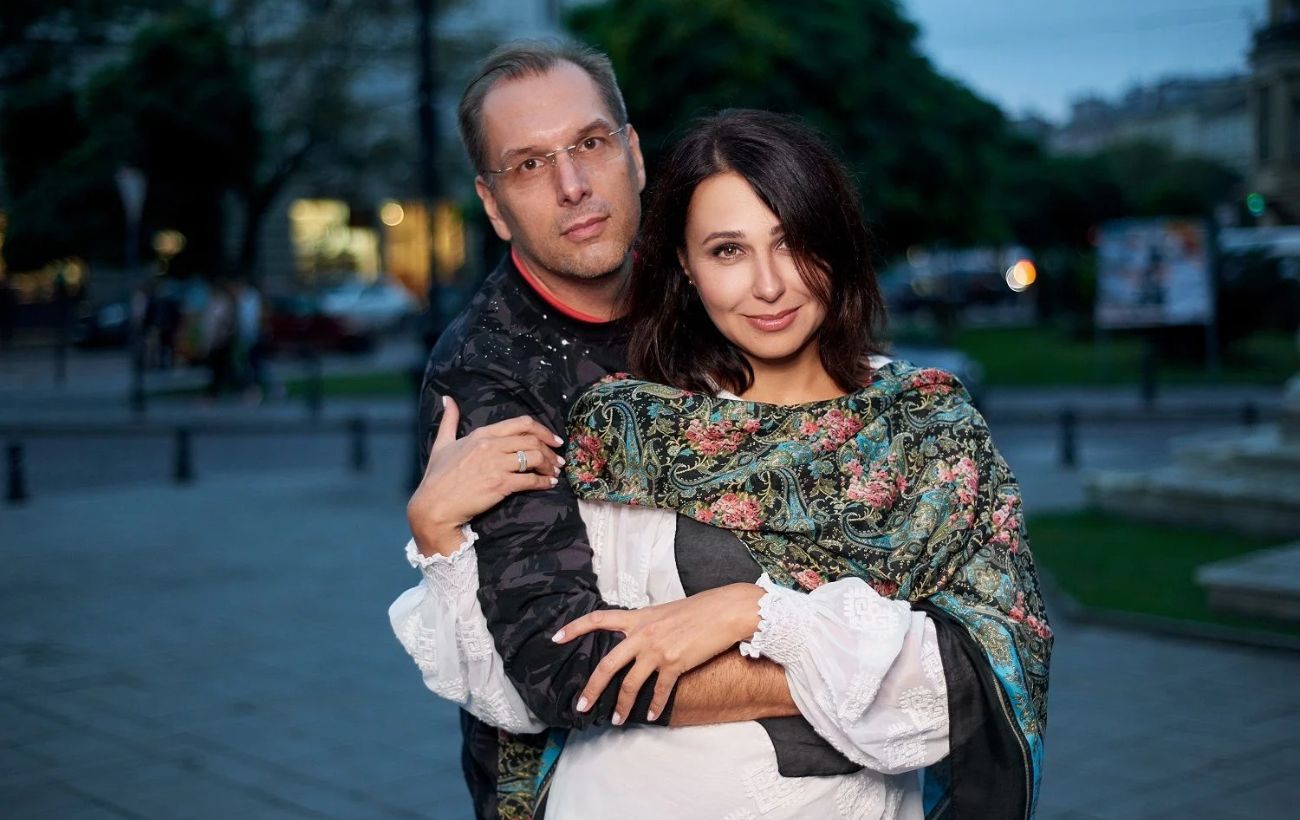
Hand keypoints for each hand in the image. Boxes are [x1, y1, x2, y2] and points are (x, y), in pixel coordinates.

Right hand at [407, 396, 564, 556]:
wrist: (434, 505)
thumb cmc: (437, 476)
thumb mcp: (442, 443)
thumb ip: (449, 420)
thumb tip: (446, 399)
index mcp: (482, 434)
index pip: (521, 424)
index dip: (543, 431)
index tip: (554, 440)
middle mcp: (491, 445)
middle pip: (533, 441)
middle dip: (551, 450)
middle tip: (559, 460)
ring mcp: (497, 465)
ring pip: (535, 458)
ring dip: (550, 466)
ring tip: (555, 473)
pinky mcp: (500, 484)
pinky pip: (530, 480)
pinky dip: (544, 482)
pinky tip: (549, 484)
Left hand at [552, 583, 764, 723]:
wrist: (725, 610)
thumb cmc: (699, 609)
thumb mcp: (664, 611)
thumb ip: (646, 625)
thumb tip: (636, 639)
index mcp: (638, 618)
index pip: (598, 619)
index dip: (574, 628)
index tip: (556, 638)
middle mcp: (642, 634)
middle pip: (607, 665)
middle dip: (591, 689)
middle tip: (580, 706)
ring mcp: (657, 650)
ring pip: (630, 684)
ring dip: (621, 705)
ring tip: (615, 719)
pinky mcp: (675, 664)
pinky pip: (659, 691)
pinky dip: (654, 706)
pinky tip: (651, 715)